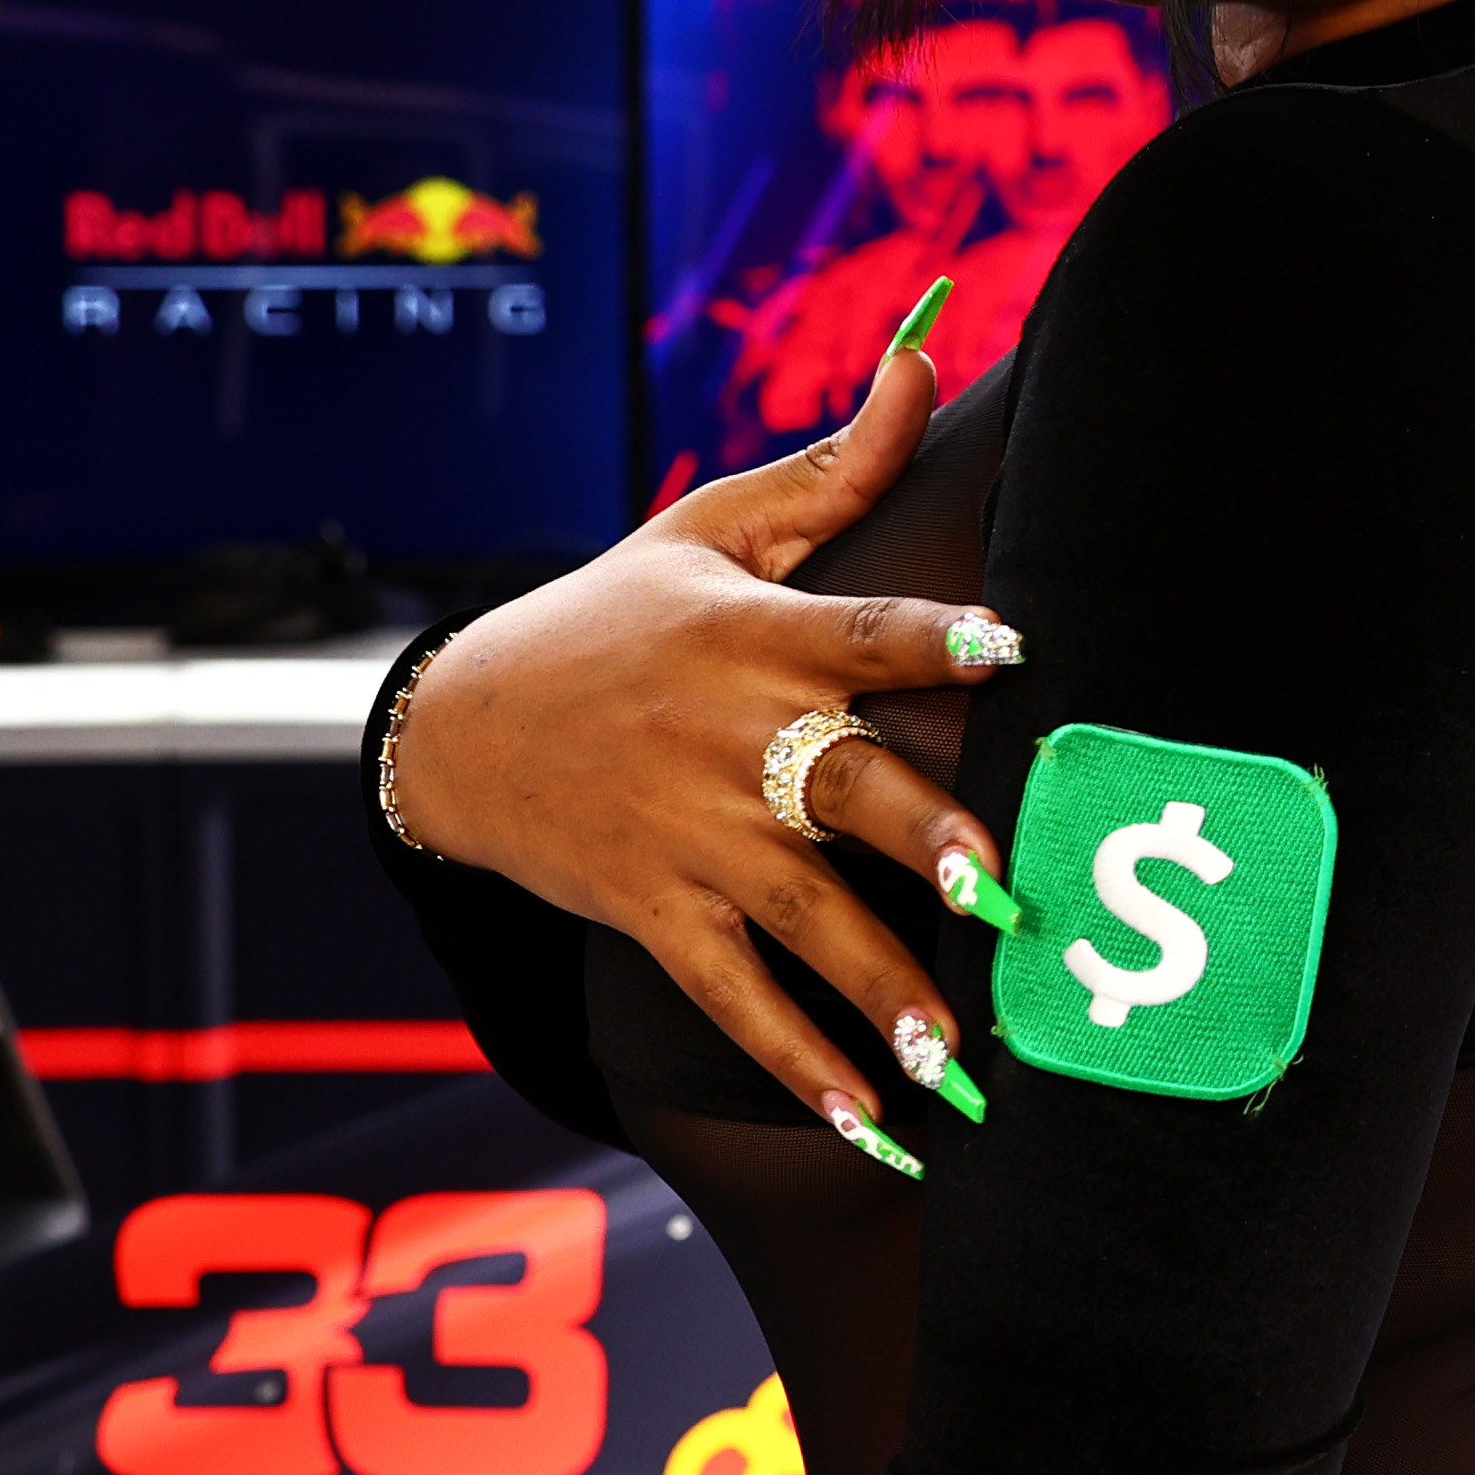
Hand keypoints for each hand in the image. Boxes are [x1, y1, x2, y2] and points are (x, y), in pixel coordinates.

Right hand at [390, 342, 1018, 1147]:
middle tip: (1003, 889)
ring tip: (960, 1059)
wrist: (461, 722)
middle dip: (923, 841)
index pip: (860, 630)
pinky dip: (806, 1068)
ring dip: (882, 992)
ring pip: (804, 921)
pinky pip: (740, 1003)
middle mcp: (733, 743)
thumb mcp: (716, 527)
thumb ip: (842, 461)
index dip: (933, 634)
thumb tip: (934, 348)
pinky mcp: (658, 914)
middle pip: (845, 790)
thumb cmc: (618, 610)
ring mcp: (694, 840)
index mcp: (757, 636)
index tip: (1013, 643)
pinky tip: (882, 1126)